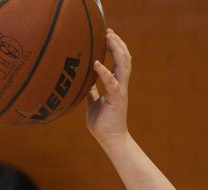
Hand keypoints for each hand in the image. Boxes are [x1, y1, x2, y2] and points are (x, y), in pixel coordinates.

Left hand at [86, 30, 130, 145]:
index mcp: (116, 85)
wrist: (110, 140)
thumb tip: (83, 81)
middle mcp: (121, 85)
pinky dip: (104, 72)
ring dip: (117, 50)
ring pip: (123, 66)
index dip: (115, 46)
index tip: (107, 34)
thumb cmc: (102, 124)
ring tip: (108, 38)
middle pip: (125, 58)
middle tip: (108, 31)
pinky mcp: (117, 99)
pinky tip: (97, 64)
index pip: (119, 61)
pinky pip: (112, 82)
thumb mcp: (93, 103)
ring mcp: (120, 91)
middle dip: (118, 43)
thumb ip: (91, 90)